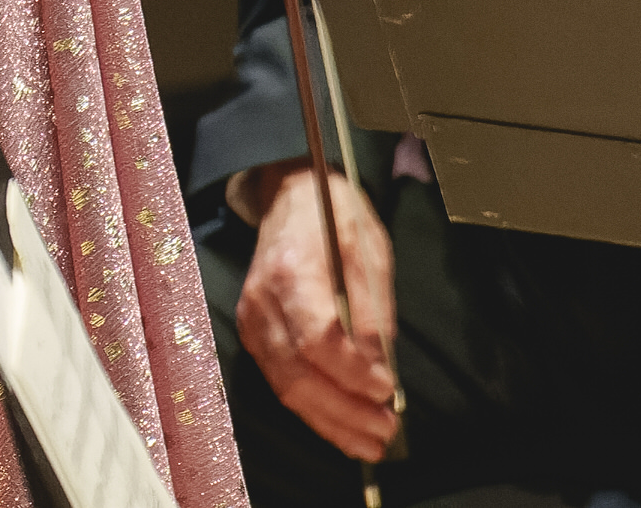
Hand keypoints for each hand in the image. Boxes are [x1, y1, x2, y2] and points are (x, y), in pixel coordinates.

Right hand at [237, 163, 400, 461]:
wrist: (291, 197)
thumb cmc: (335, 218)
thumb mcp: (369, 252)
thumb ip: (373, 311)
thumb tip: (381, 368)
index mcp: (293, 272)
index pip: (317, 339)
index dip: (353, 374)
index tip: (387, 389)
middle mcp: (263, 301)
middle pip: (299, 375)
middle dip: (345, 412)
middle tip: (385, 431)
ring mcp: (253, 320)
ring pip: (288, 388)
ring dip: (330, 422)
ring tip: (370, 443)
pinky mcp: (254, 334)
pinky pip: (282, 383)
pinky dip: (314, 410)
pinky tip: (342, 426)